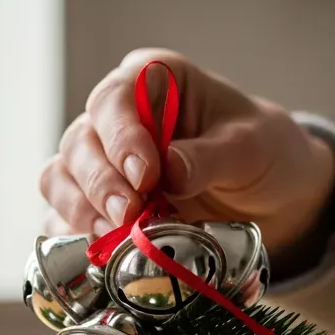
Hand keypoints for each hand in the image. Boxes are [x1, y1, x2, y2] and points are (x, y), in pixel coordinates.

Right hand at [40, 49, 334, 257]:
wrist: (274, 197)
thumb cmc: (263, 153)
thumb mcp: (252, 147)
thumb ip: (212, 156)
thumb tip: (169, 170)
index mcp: (152, 82)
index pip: (115, 100)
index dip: (120, 137)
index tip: (144, 175)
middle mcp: (117, 119)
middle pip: (80, 142)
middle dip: (100, 183)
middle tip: (129, 215)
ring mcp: (102, 164)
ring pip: (60, 178)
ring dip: (80, 210)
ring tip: (113, 237)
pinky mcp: (98, 206)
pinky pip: (64, 218)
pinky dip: (74, 236)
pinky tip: (98, 252)